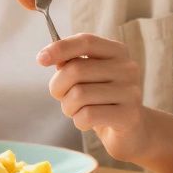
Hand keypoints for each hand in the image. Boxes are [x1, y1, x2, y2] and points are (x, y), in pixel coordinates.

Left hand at [38, 34, 152, 162]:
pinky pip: (88, 115)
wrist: (131, 131)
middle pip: (76, 70)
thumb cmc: (101, 100)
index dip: (60, 48)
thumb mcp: (87, 77)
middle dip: (58, 87)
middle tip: (61, 97)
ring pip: (79, 95)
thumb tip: (48, 56)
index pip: (86, 41)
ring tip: (76, 111)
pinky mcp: (129, 115)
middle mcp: (127, 68)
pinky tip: (86, 123)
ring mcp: (131, 91)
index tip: (40, 59)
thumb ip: (71, 63)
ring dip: (68, 107)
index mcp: (117, 52)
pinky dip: (78, 121)